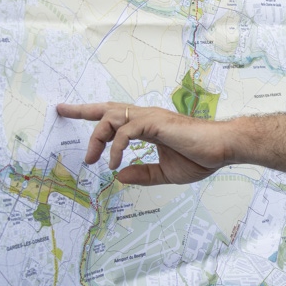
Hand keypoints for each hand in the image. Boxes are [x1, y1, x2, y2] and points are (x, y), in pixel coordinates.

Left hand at [55, 102, 230, 185]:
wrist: (224, 148)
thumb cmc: (203, 157)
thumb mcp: (167, 172)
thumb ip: (143, 173)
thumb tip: (119, 176)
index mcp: (148, 125)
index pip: (115, 116)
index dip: (92, 114)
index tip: (71, 113)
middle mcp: (146, 117)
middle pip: (106, 109)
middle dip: (82, 109)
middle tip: (60, 111)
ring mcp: (150, 118)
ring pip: (111, 118)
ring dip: (97, 138)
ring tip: (93, 161)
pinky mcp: (156, 123)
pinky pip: (125, 132)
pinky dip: (115, 148)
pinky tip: (114, 164)